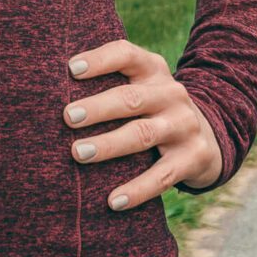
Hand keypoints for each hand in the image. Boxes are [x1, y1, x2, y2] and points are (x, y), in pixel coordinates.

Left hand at [60, 38, 225, 208]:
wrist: (207, 136)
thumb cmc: (152, 108)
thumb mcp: (140, 86)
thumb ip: (109, 82)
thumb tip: (49, 88)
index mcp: (152, 70)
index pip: (126, 55)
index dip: (100, 60)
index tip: (71, 69)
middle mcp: (171, 94)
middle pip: (131, 98)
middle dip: (98, 108)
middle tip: (67, 117)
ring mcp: (184, 125)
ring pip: (143, 134)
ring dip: (109, 145)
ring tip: (77, 153)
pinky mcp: (192, 158)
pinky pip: (162, 176)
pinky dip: (137, 189)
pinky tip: (113, 201)